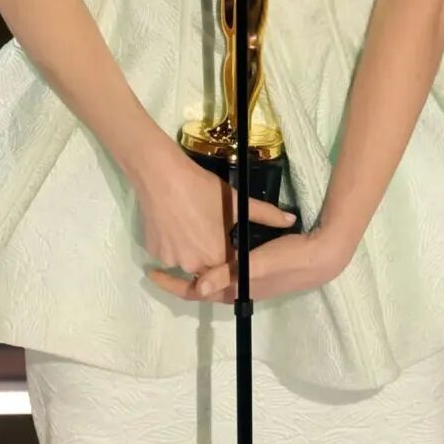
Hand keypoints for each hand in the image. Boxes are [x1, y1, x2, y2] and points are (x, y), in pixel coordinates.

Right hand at [134, 151, 298, 283]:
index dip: (230, 254)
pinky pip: (167, 253)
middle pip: (206, 268)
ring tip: (189, 222)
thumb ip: (266, 214)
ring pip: (185, 261)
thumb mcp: (236, 201)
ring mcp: (170, 259)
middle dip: (209, 253)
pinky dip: (172, 243)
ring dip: (190, 249)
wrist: (162, 176)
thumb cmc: (202, 188)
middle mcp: (193, 265)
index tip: (228, 238)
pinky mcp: (152, 250)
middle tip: (206, 227)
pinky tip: (174, 221)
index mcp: (217, 256)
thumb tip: (291, 220)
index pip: (228, 268)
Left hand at [145, 223, 345, 302]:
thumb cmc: (289, 259)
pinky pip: (227, 263)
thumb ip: (227, 274)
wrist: (322, 254)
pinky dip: (214, 254)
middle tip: (161, 256)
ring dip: (197, 263)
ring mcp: (248, 276)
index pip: (196, 291)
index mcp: (236, 289)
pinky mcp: (258, 265)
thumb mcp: (256, 264)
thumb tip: (197, 287)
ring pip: (214, 272)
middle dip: (182, 272)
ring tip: (179, 247)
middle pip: (202, 282)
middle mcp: (239, 286)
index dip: (172, 283)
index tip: (150, 272)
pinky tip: (211, 239)